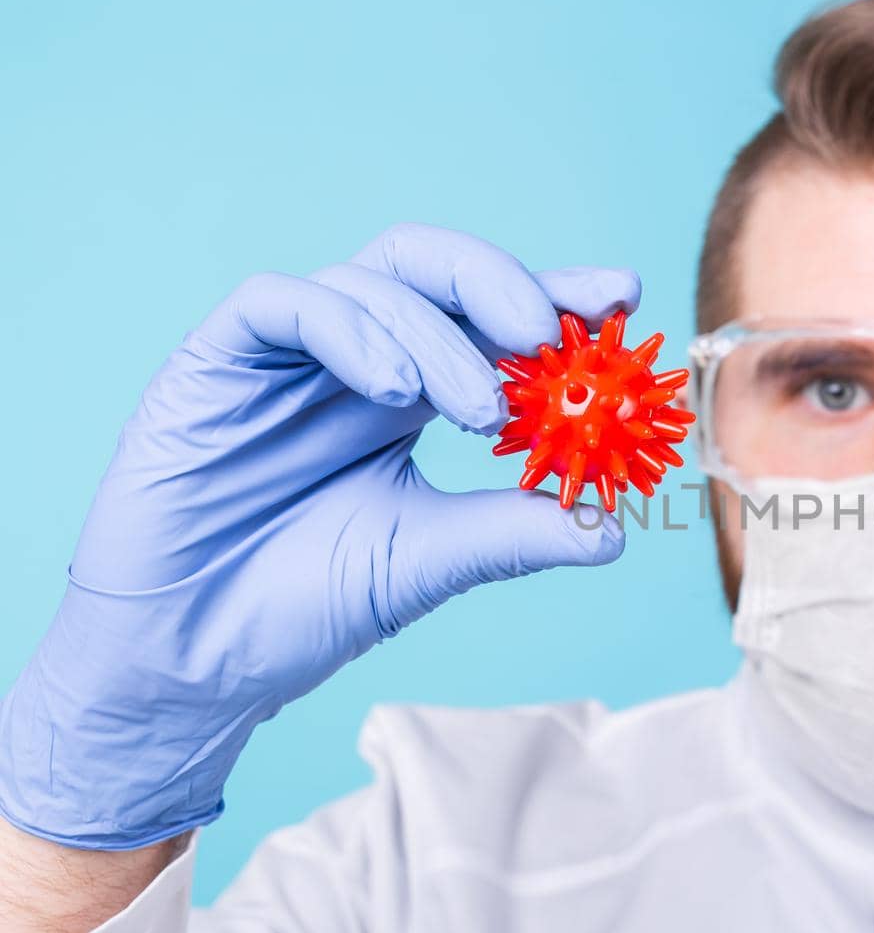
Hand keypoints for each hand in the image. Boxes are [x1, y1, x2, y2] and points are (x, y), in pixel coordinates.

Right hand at [0, 224, 636, 849]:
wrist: (191, 662)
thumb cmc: (302, 608)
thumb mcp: (428, 562)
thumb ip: (513, 532)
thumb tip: (615, 528)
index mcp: (411, 396)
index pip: (490, 321)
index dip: (557, 296)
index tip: (623, 297)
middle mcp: (358, 361)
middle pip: (437, 270)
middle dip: (504, 285)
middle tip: (550, 332)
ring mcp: (288, 357)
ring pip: (374, 279)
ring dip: (437, 335)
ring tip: (476, 412)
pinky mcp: (218, 362)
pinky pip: (284, 305)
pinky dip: (349, 330)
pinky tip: (389, 390)